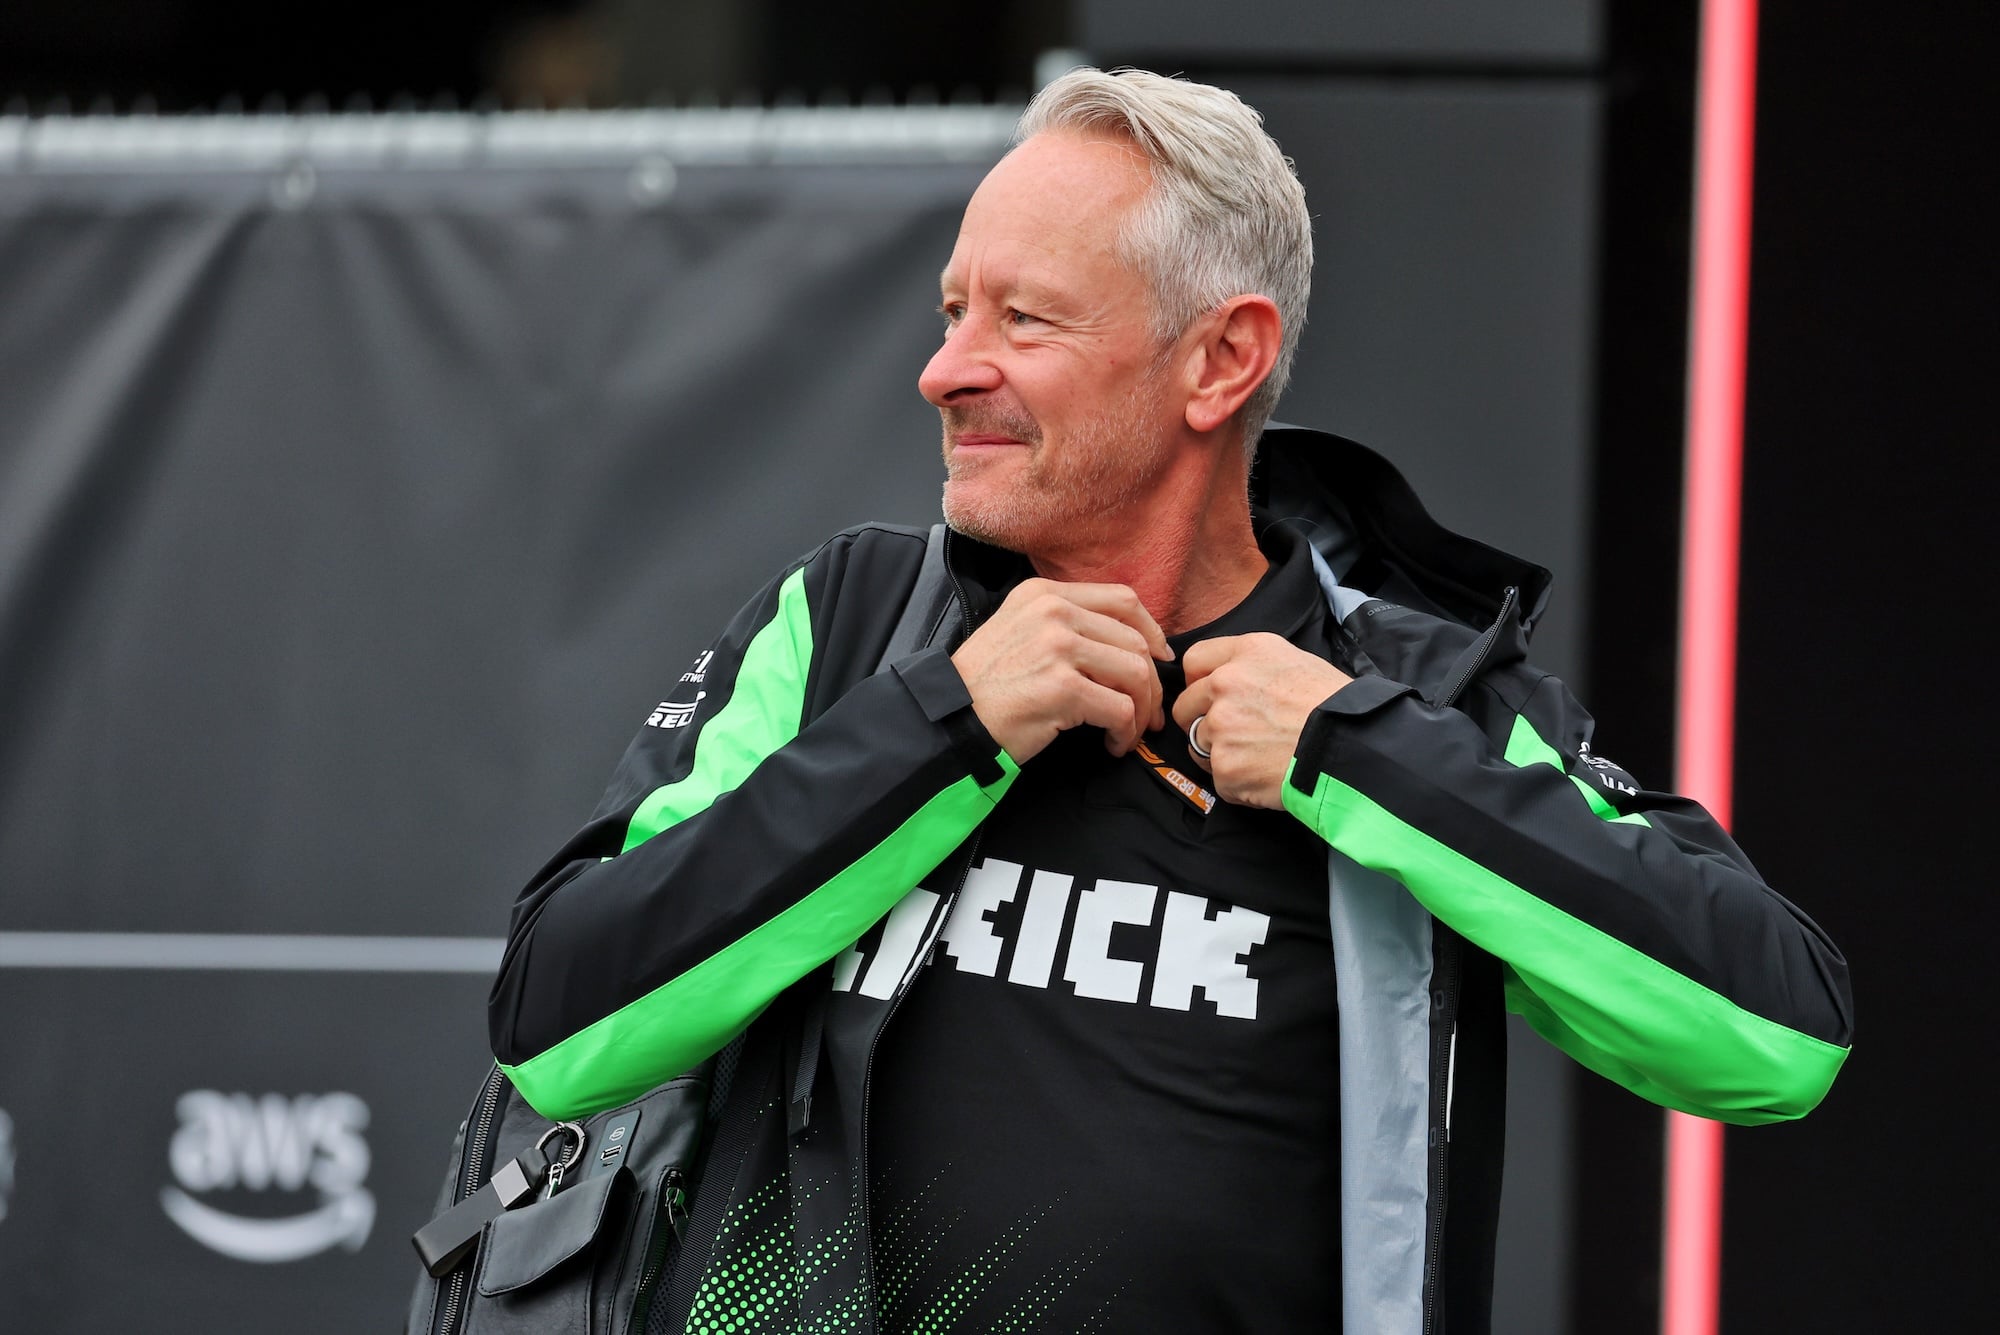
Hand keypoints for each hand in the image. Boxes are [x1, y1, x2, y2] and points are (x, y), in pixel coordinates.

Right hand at [952, 579, 1172, 763]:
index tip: (1158, 659)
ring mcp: (1058, 647)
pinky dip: (1125, 732)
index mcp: (1045, 594)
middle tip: (1148, 714)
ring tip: (1127, 732)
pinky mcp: (1063, 688)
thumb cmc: (984, 685)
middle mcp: (1053, 612)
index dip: (1151, 631)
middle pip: (1135, 640)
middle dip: (1150, 683)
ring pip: (1135, 674)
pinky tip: (1111, 743)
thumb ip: (1065, 624)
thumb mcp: (1018, 630)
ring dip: (1141, 711)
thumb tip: (1128, 644)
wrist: (949, 718)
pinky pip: (1120, 709)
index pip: (1122, 599)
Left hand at [1173, 634, 1351, 808]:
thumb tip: (1231, 680)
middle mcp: (1225, 684)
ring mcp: (1220, 727)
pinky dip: (1240, 784)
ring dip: (1222, 754)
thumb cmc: (1336, 707)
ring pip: (1200, 745)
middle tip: (1236, 735)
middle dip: (1203, 721)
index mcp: (1246, 653)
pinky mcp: (1224, 766)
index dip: (1199, 682)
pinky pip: (1220, 779)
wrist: (1351, 747)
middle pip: (1186, 706)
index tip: (1208, 696)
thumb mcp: (1297, 661)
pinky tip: (1268, 777)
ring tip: (1260, 757)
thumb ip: (1254, 666)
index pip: (1195, 661)